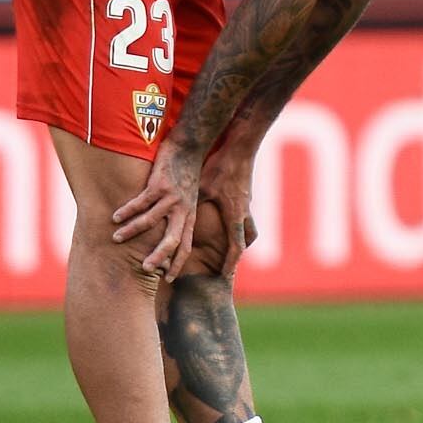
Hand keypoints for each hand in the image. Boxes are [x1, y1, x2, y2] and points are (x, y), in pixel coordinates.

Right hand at [108, 146, 209, 279]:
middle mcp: (182, 210)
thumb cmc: (185, 175)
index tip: (167, 280)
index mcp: (189, 217)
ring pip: (150, 220)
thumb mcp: (188, 199)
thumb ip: (179, 217)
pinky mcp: (160, 184)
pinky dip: (127, 210)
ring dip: (132, 231)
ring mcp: (172, 197)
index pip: (185, 246)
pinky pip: (141, 201)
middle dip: (158, 256)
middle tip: (144, 269)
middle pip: (172, 240)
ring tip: (116, 238)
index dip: (177, 264)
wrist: (190, 147)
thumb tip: (163, 235)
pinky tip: (114, 216)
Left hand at [196, 145, 258, 278]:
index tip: (223, 275)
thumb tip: (172, 219)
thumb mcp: (201, 188)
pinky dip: (240, 221)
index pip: (236, 245)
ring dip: (242, 238)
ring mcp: (247, 202)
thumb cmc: (219, 166)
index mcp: (234, 214)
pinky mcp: (246, 193)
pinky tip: (230, 217)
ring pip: (250, 227)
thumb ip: (190, 205)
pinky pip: (246, 214)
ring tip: (232, 245)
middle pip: (247, 239)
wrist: (241, 147)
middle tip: (229, 265)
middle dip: (239, 253)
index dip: (230, 263)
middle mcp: (243, 211)